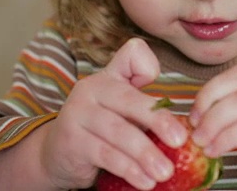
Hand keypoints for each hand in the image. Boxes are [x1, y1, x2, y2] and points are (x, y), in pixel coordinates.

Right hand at [40, 38, 187, 189]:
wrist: (56, 152)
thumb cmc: (100, 129)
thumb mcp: (121, 111)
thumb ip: (146, 106)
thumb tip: (181, 125)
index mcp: (109, 77)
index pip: (132, 57)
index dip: (148, 66)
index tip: (167, 90)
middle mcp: (91, 88)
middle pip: (129, 100)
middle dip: (158, 121)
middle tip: (180, 141)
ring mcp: (78, 113)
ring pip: (119, 132)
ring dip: (146, 154)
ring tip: (165, 171)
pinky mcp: (71, 140)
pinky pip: (106, 154)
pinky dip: (129, 169)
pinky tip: (145, 181)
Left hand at [189, 52, 236, 181]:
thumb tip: (201, 113)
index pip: (236, 72)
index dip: (210, 91)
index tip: (194, 111)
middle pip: (236, 86)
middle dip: (209, 109)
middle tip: (194, 129)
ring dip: (215, 126)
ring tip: (203, 142)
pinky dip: (229, 139)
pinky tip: (219, 149)